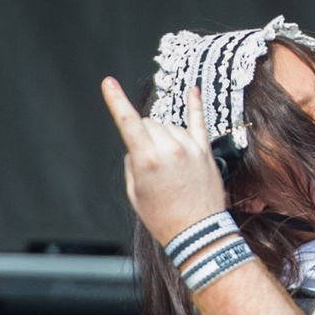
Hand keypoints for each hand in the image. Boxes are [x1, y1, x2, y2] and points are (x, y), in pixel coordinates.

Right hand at [101, 79, 225, 244]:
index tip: (108, 83)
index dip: (116, 100)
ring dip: (164, 135)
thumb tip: (137, 146)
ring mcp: (190, 148)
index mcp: (147, 160)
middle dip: (144, 133)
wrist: (197, 232)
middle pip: (150, 123)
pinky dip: (195, 105)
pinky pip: (200, 122)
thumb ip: (133, 163)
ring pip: (169, 126)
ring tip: (170, 163)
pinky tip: (193, 89)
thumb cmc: (163, 217)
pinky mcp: (205, 152)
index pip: (128, 121)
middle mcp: (169, 149)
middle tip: (150, 159)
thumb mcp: (135, 193)